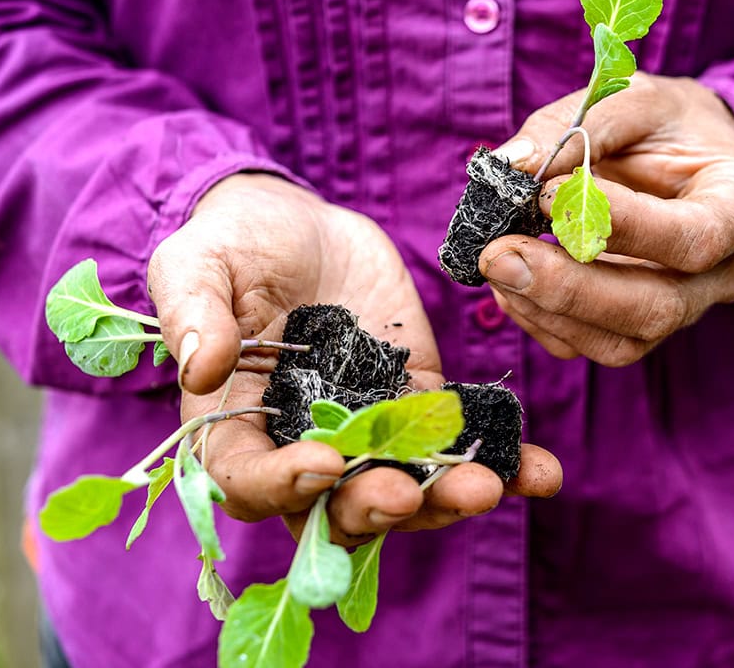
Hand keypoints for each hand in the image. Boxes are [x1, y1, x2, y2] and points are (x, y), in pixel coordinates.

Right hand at [148, 173, 560, 544]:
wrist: (296, 224)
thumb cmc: (230, 246)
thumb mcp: (196, 263)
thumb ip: (194, 313)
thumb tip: (200, 366)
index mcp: (236, 426)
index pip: (248, 480)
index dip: (282, 485)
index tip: (323, 463)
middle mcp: (301, 444)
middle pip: (333, 506)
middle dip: (372, 508)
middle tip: (405, 493)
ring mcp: (365, 428)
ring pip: (403, 486)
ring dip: (443, 498)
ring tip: (488, 487)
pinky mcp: (417, 399)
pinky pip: (454, 442)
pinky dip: (500, 461)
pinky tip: (539, 472)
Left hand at [480, 73, 733, 365]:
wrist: (685, 155)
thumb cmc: (667, 124)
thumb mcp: (636, 97)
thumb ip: (581, 124)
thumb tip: (513, 165)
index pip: (695, 237)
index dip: (622, 224)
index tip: (549, 193)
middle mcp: (726, 272)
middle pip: (656, 307)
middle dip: (570, 287)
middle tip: (499, 252)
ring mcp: (686, 309)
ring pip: (622, 341)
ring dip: (547, 309)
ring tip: (495, 261)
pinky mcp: (641, 328)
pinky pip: (590, 346)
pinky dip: (540, 320)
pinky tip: (510, 282)